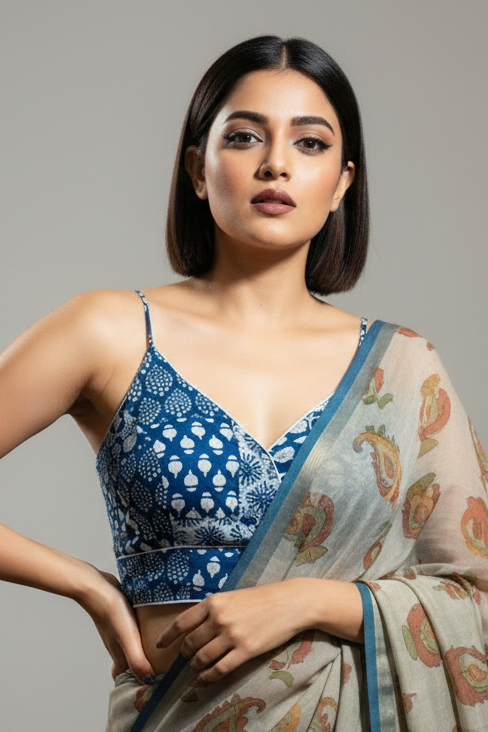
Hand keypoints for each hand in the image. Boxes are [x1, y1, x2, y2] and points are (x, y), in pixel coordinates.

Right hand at [76, 564, 155, 683]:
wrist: (97, 586)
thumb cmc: (111, 612)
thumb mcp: (127, 639)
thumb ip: (137, 660)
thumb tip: (149, 680)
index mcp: (118, 655)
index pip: (125, 676)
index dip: (136, 684)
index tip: (153, 686)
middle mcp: (118, 644)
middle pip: (130, 661)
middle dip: (143, 667)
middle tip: (163, 668)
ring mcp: (120, 629)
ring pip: (132, 645)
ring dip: (144, 649)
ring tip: (164, 649)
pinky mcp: (123, 615)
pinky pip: (134, 629)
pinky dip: (143, 632)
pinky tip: (155, 625)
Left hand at [155, 579, 307, 683]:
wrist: (290, 602)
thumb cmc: (263, 598)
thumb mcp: (233, 596)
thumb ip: (214, 610)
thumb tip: (195, 627)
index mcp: (214, 602)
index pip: (182, 622)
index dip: (168, 636)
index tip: (160, 645)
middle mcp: (219, 618)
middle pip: (190, 643)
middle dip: (185, 654)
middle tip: (186, 658)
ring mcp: (231, 635)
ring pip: (202, 658)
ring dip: (196, 667)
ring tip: (196, 669)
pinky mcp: (245, 650)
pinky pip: (219, 669)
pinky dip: (208, 677)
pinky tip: (205, 680)